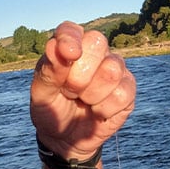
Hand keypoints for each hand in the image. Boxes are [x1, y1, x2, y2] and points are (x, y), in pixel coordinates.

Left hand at [30, 22, 135, 159]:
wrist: (67, 139)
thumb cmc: (52, 111)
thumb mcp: (41, 95)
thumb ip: (48, 71)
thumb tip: (57, 47)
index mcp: (69, 47)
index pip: (71, 30)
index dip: (70, 39)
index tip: (69, 54)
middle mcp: (95, 52)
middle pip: (97, 43)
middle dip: (79, 75)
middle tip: (69, 92)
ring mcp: (115, 69)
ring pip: (112, 69)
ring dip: (92, 94)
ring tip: (83, 101)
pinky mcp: (128, 89)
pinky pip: (122, 93)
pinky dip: (105, 108)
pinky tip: (97, 111)